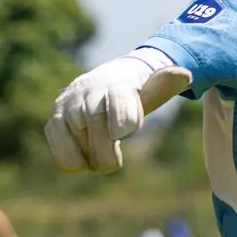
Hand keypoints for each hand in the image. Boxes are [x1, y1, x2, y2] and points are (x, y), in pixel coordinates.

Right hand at [45, 53, 191, 172]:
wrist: (102, 86)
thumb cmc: (133, 94)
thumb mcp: (152, 89)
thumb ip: (165, 85)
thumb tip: (183, 75)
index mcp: (115, 85)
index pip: (118, 99)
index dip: (123, 119)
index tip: (123, 134)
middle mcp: (87, 93)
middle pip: (95, 123)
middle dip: (105, 151)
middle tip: (114, 162)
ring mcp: (66, 107)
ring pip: (73, 140)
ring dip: (90, 156)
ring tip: (101, 155)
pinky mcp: (54, 123)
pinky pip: (60, 151)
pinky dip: (74, 161)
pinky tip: (86, 157)